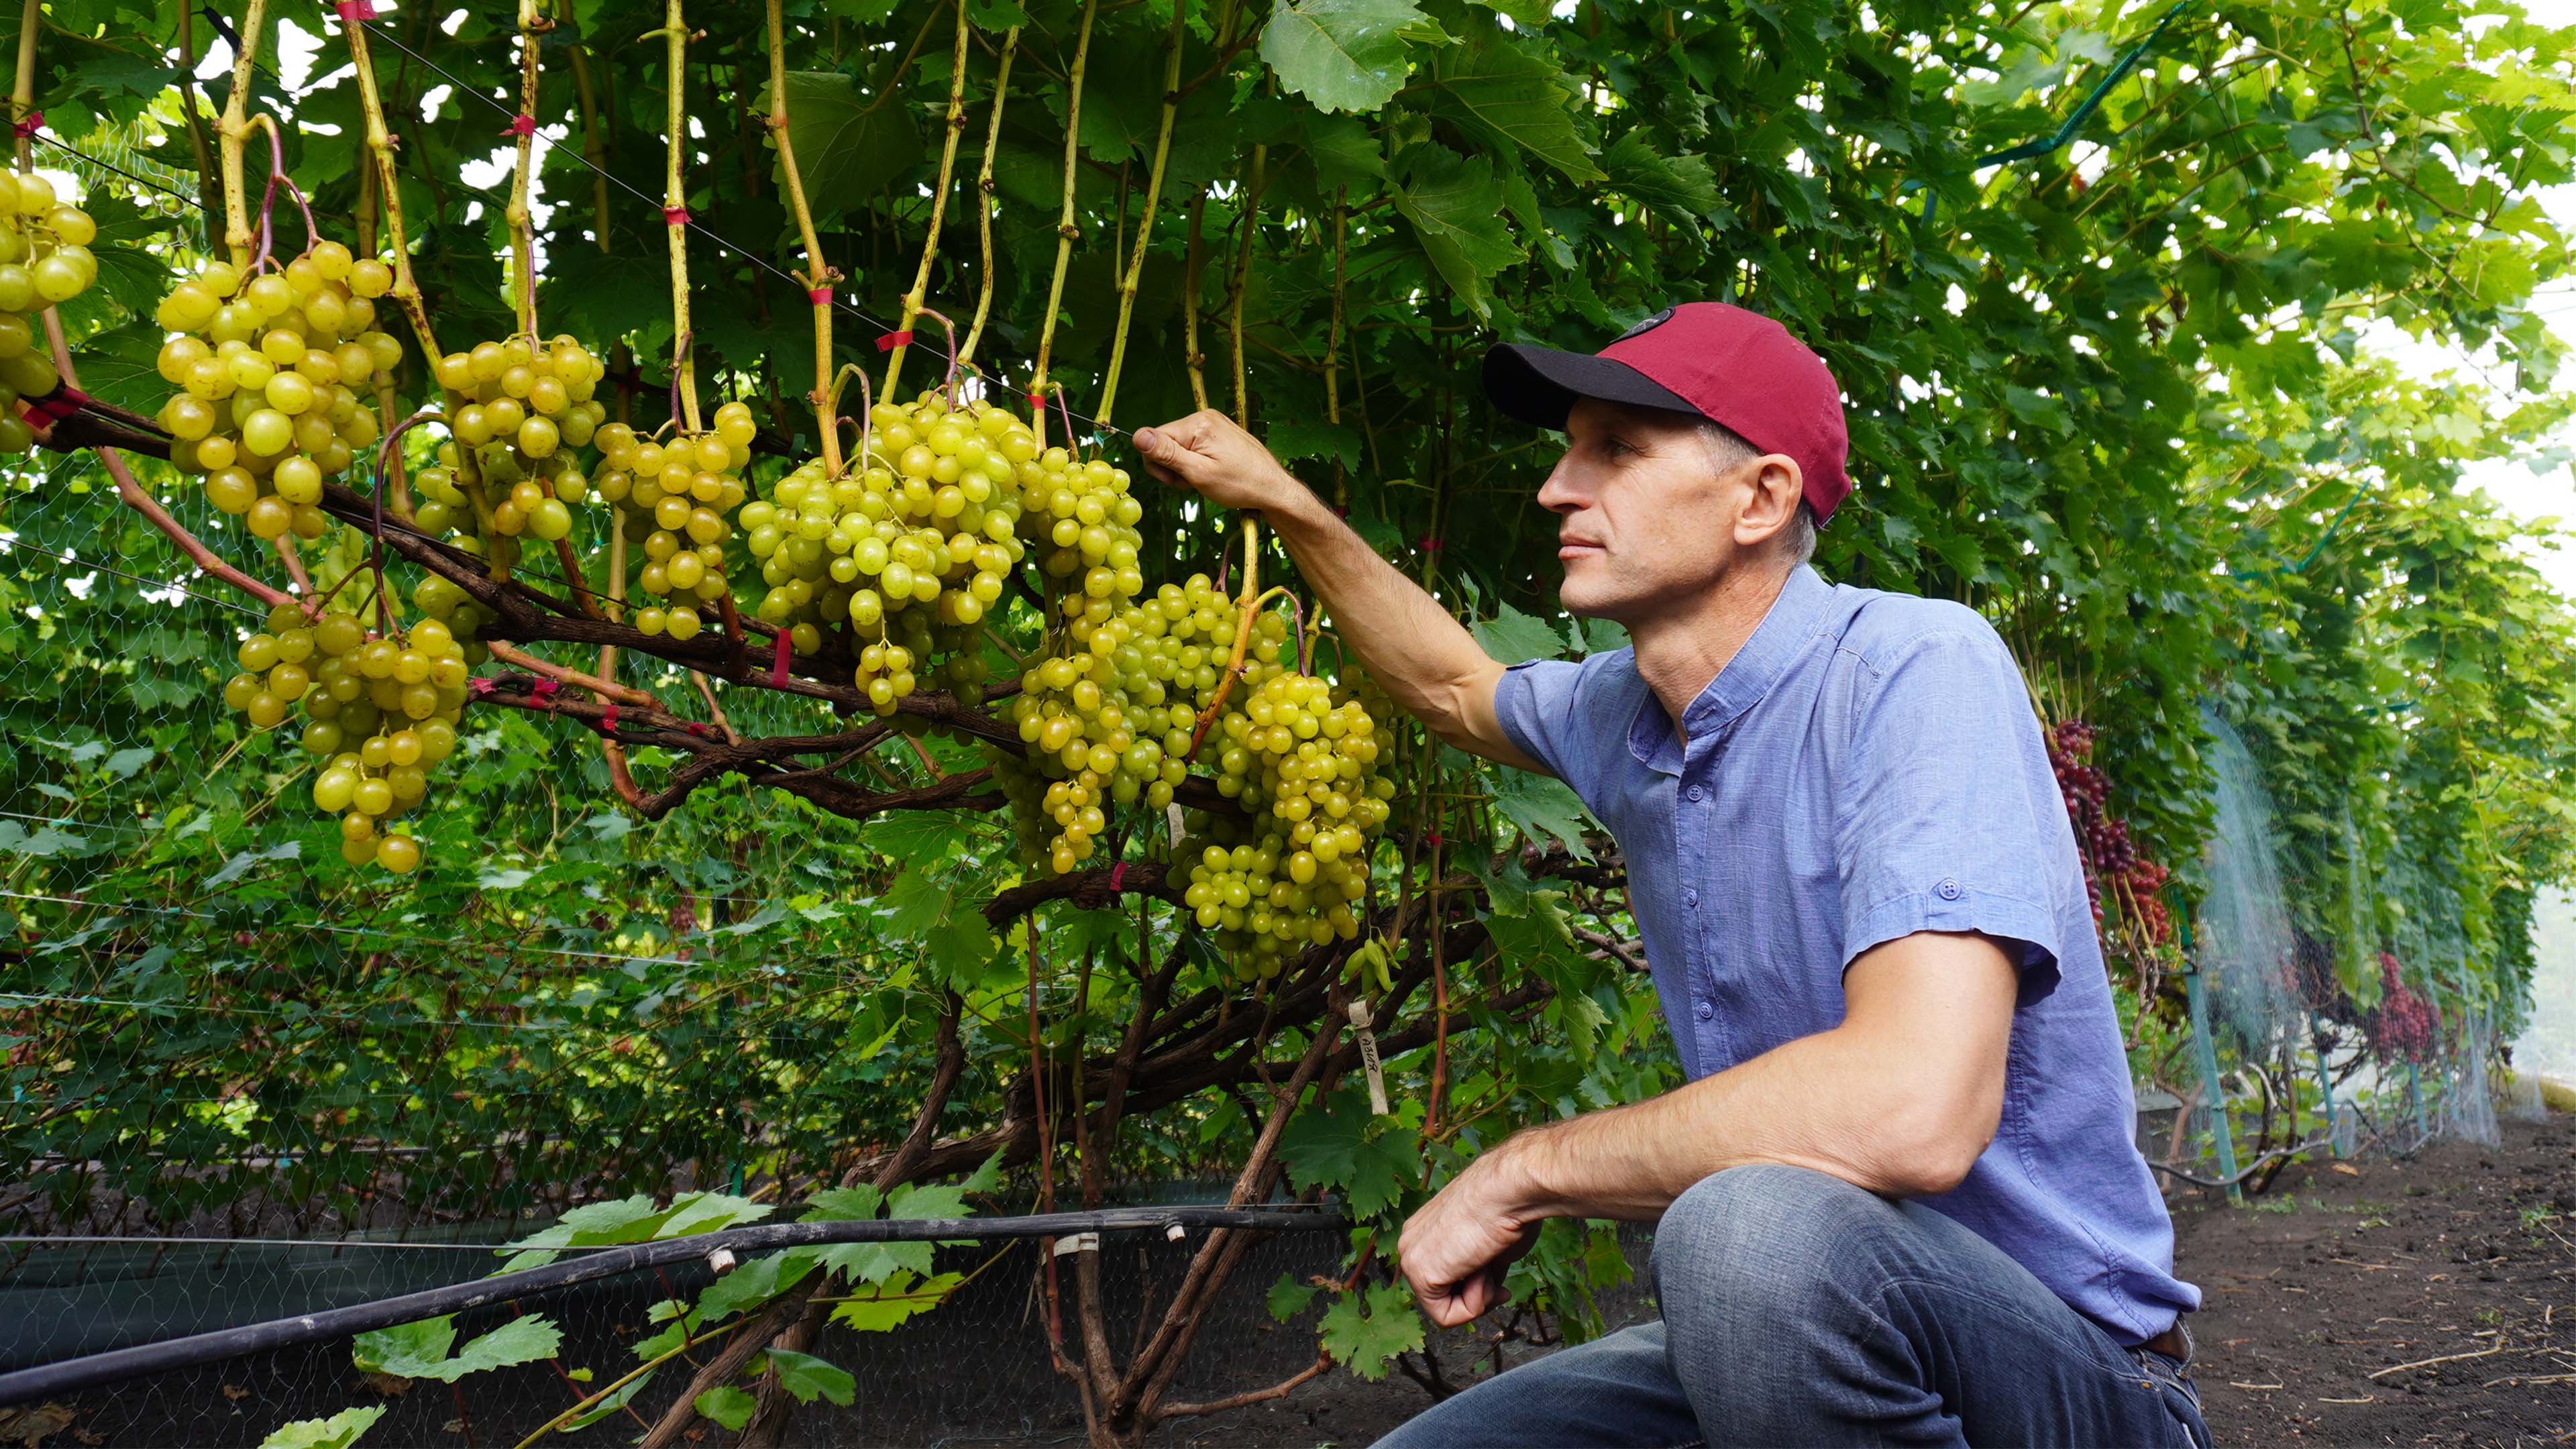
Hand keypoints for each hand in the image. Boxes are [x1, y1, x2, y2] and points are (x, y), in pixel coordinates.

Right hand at [1131, 409, 1312, 515]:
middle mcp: (1204, 417)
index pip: (1154, 439)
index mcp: (1197, 423)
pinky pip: (1194, 448)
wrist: (1274, 489)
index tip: (1180, 481)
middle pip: (1166, 442)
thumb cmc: (1240, 484)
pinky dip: (1197, 464)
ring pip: (1179, 448)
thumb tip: (1137, 435)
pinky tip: (1212, 474)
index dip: (1160, 466)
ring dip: (1186, 469)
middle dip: (1174, 468)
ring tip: (1206, 480)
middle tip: (1195, 482)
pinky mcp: (1219, 433)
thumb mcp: (1198, 473)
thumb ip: (1166, 454)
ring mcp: (1213, 424)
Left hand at [1397, 1147, 1543, 1328]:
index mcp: (1424, 1232)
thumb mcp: (1489, 1243)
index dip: (1477, 1288)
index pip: (1445, 1278)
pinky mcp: (1419, 1273)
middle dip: (1476, 1296)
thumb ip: (1477, 1266)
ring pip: (1443, 1309)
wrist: (1508, 1189)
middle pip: (1442, 1296)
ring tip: (1488, 1265)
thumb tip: (1484, 1284)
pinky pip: (1446, 1317)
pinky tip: (1481, 1271)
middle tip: (1498, 1284)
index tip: (1500, 1285)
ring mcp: (1411, 1258)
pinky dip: (1473, 1305)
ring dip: (1477, 1297)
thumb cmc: (1507, 1206)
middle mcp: (1410, 1243)